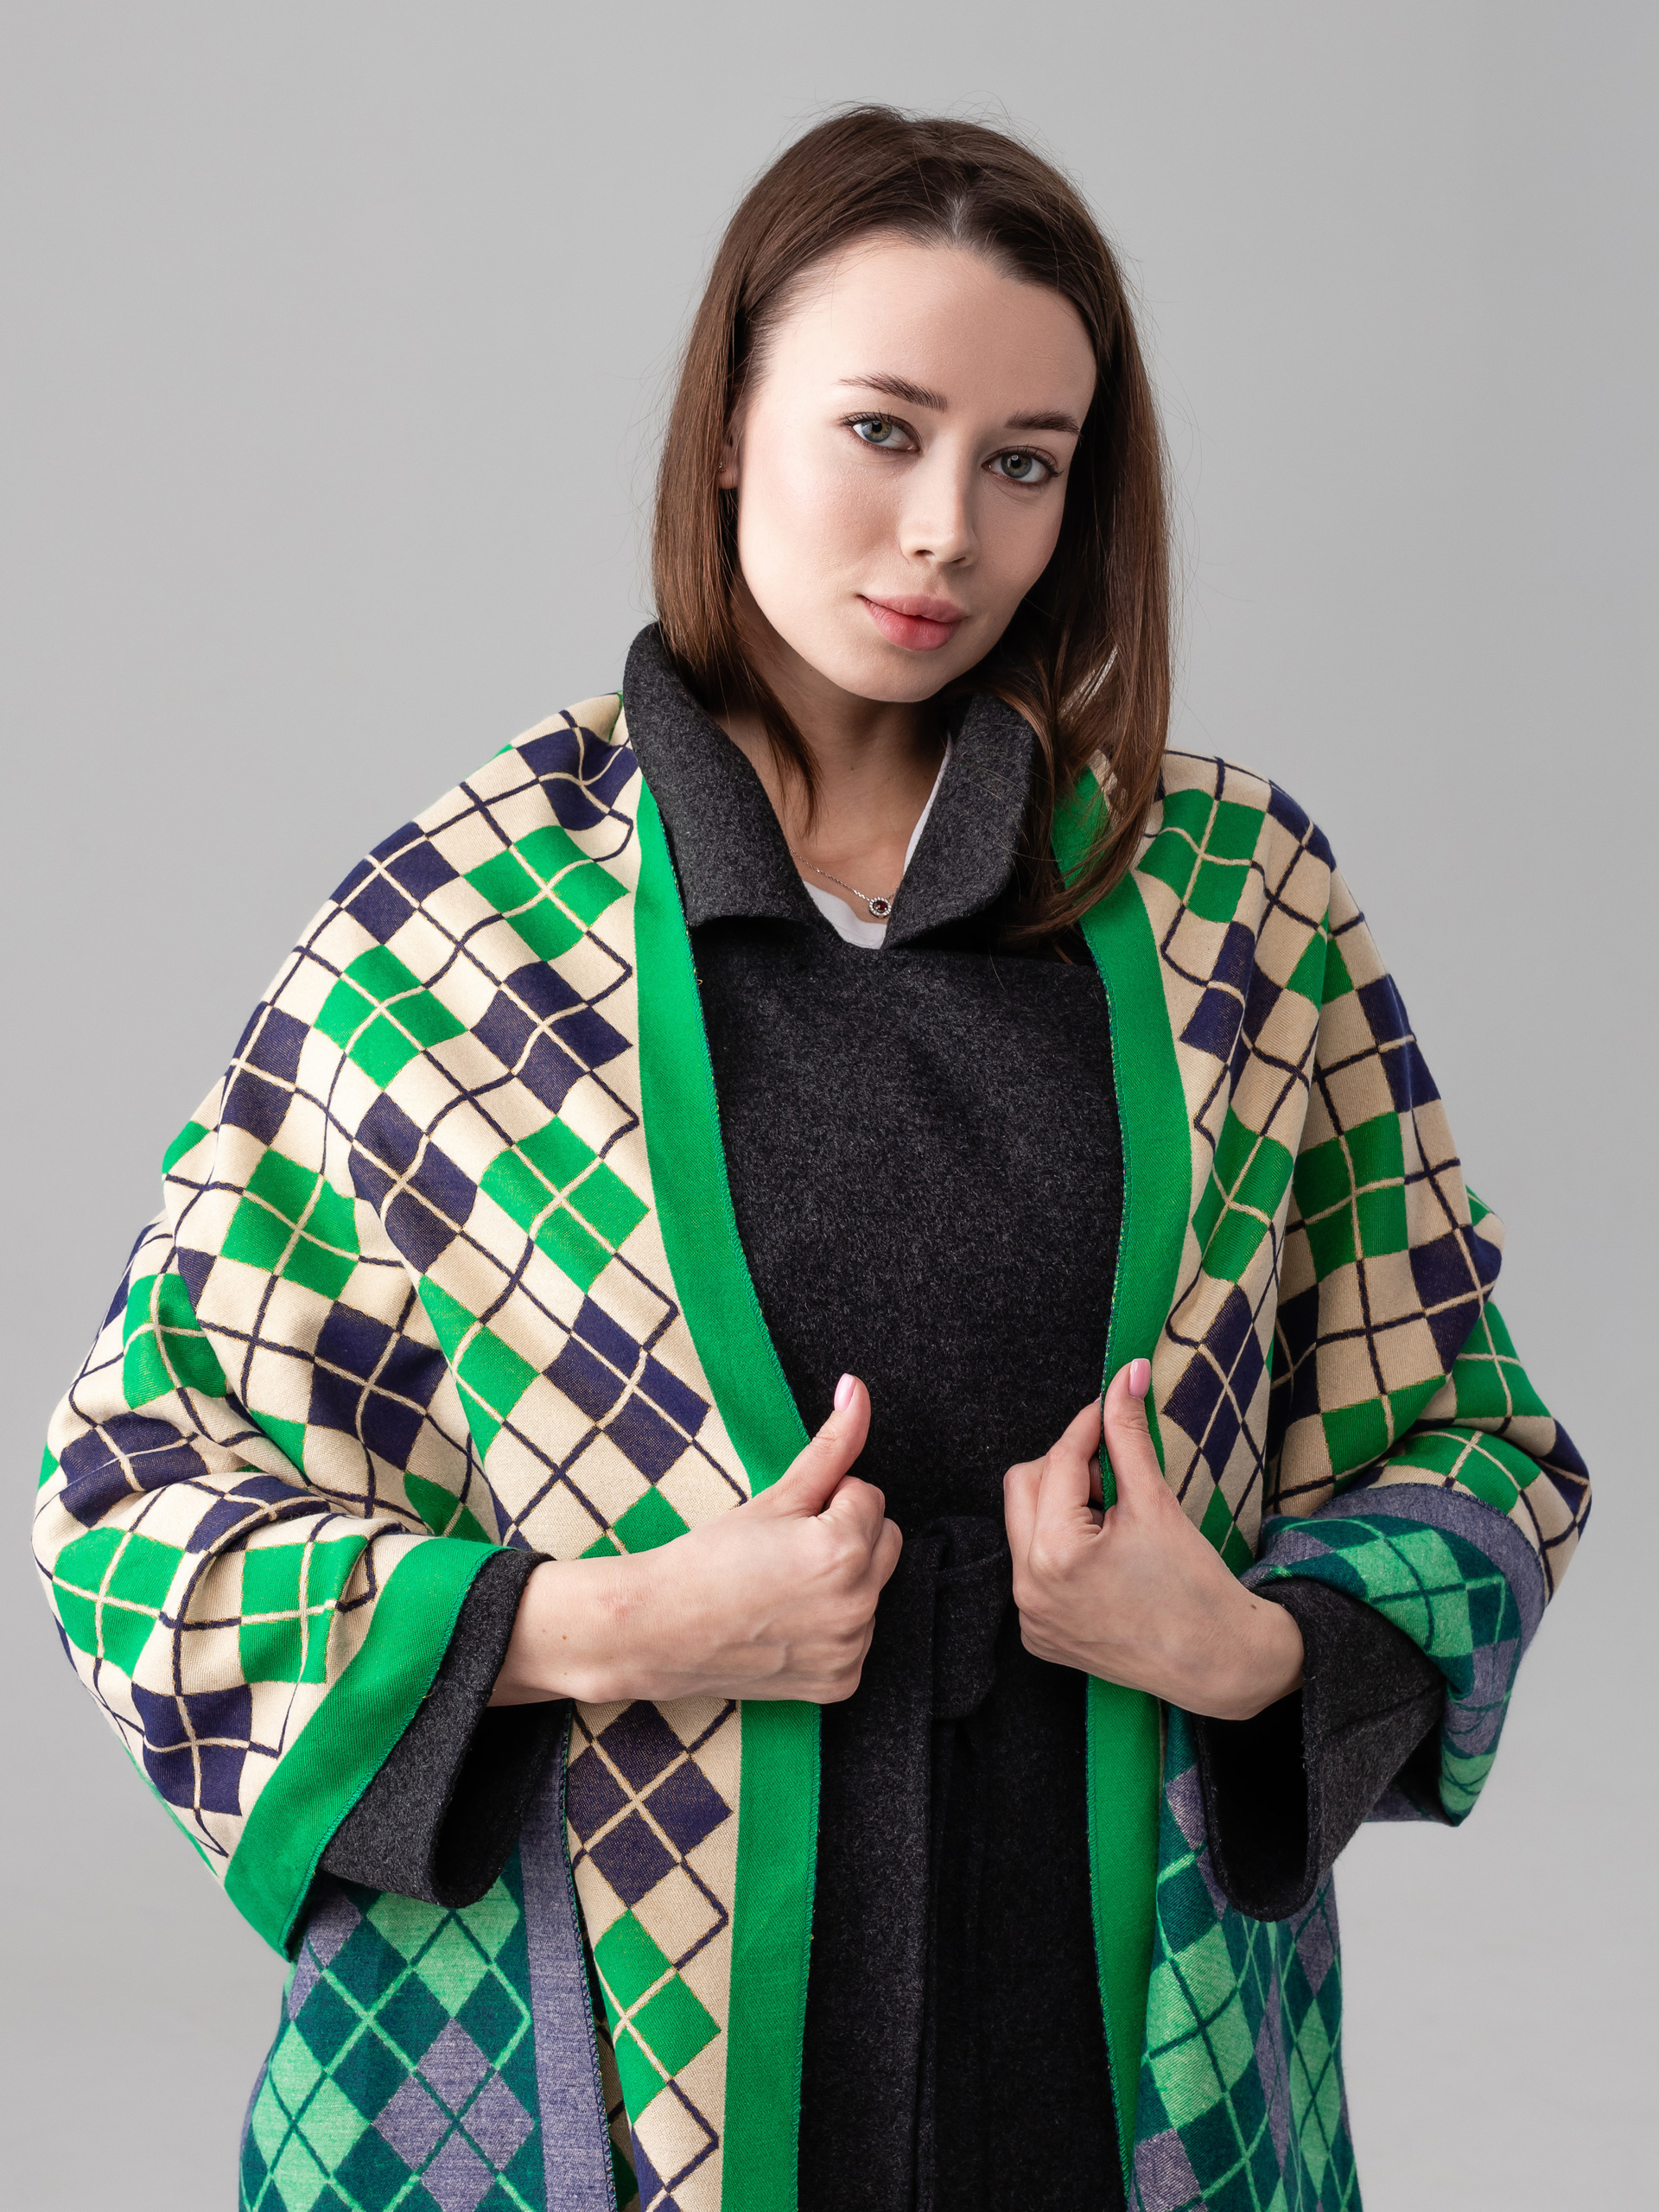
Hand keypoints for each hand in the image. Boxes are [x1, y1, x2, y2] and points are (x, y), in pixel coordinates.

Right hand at [492, 1375, 901, 1705]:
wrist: (659, 1629)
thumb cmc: (709, 1559)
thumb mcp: (775, 1496)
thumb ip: (830, 1443)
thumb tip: (856, 1389)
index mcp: (846, 1550)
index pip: (868, 1496)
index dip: (825, 1501)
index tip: (785, 1523)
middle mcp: (858, 1606)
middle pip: (884, 1542)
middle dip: (846, 1536)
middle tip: (786, 1550)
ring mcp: (850, 1650)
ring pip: (872, 1590)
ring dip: (842, 1581)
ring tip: (783, 1587)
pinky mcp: (840, 1683)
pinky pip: (859, 1638)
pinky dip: (832, 1628)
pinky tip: (788, 1622)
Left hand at [1003, 1360, 1303, 1720]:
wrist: (1217, 1663)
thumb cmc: (1194, 1588)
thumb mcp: (1156, 1503)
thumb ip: (1128, 1435)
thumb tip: (1124, 1374)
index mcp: (1054, 1554)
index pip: (1058, 1460)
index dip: (1087, 1425)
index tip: (1111, 1405)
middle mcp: (1028, 1589)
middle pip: (1025, 1487)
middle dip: (1066, 1468)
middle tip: (1114, 1478)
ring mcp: (1030, 1617)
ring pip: (1026, 1527)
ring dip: (1062, 1508)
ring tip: (1113, 1522)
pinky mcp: (1038, 1635)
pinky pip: (1033, 1569)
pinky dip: (1061, 1551)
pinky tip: (1106, 1561)